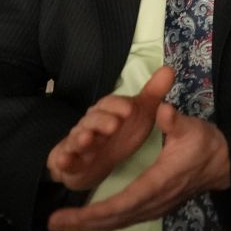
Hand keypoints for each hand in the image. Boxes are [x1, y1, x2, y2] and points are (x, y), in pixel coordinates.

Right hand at [46, 66, 172, 191]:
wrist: (101, 160)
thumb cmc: (122, 132)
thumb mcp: (141, 113)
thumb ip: (153, 93)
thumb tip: (168, 69)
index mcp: (107, 111)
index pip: (110, 104)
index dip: (118, 106)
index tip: (130, 109)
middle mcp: (89, 124)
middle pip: (93, 119)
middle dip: (101, 121)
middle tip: (114, 126)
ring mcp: (77, 142)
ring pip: (77, 138)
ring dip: (80, 138)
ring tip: (86, 139)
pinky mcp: (70, 162)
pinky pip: (63, 160)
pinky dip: (62, 160)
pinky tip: (63, 161)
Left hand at [47, 96, 230, 230]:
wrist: (223, 163)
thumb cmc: (205, 144)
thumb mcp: (192, 127)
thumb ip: (175, 121)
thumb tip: (162, 110)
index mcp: (158, 182)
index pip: (121, 203)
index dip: (92, 212)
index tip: (65, 214)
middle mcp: (154, 201)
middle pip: (114, 219)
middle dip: (82, 222)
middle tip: (52, 222)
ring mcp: (154, 208)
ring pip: (117, 222)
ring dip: (90, 224)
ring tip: (63, 222)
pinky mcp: (154, 207)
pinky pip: (124, 219)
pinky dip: (103, 221)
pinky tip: (89, 220)